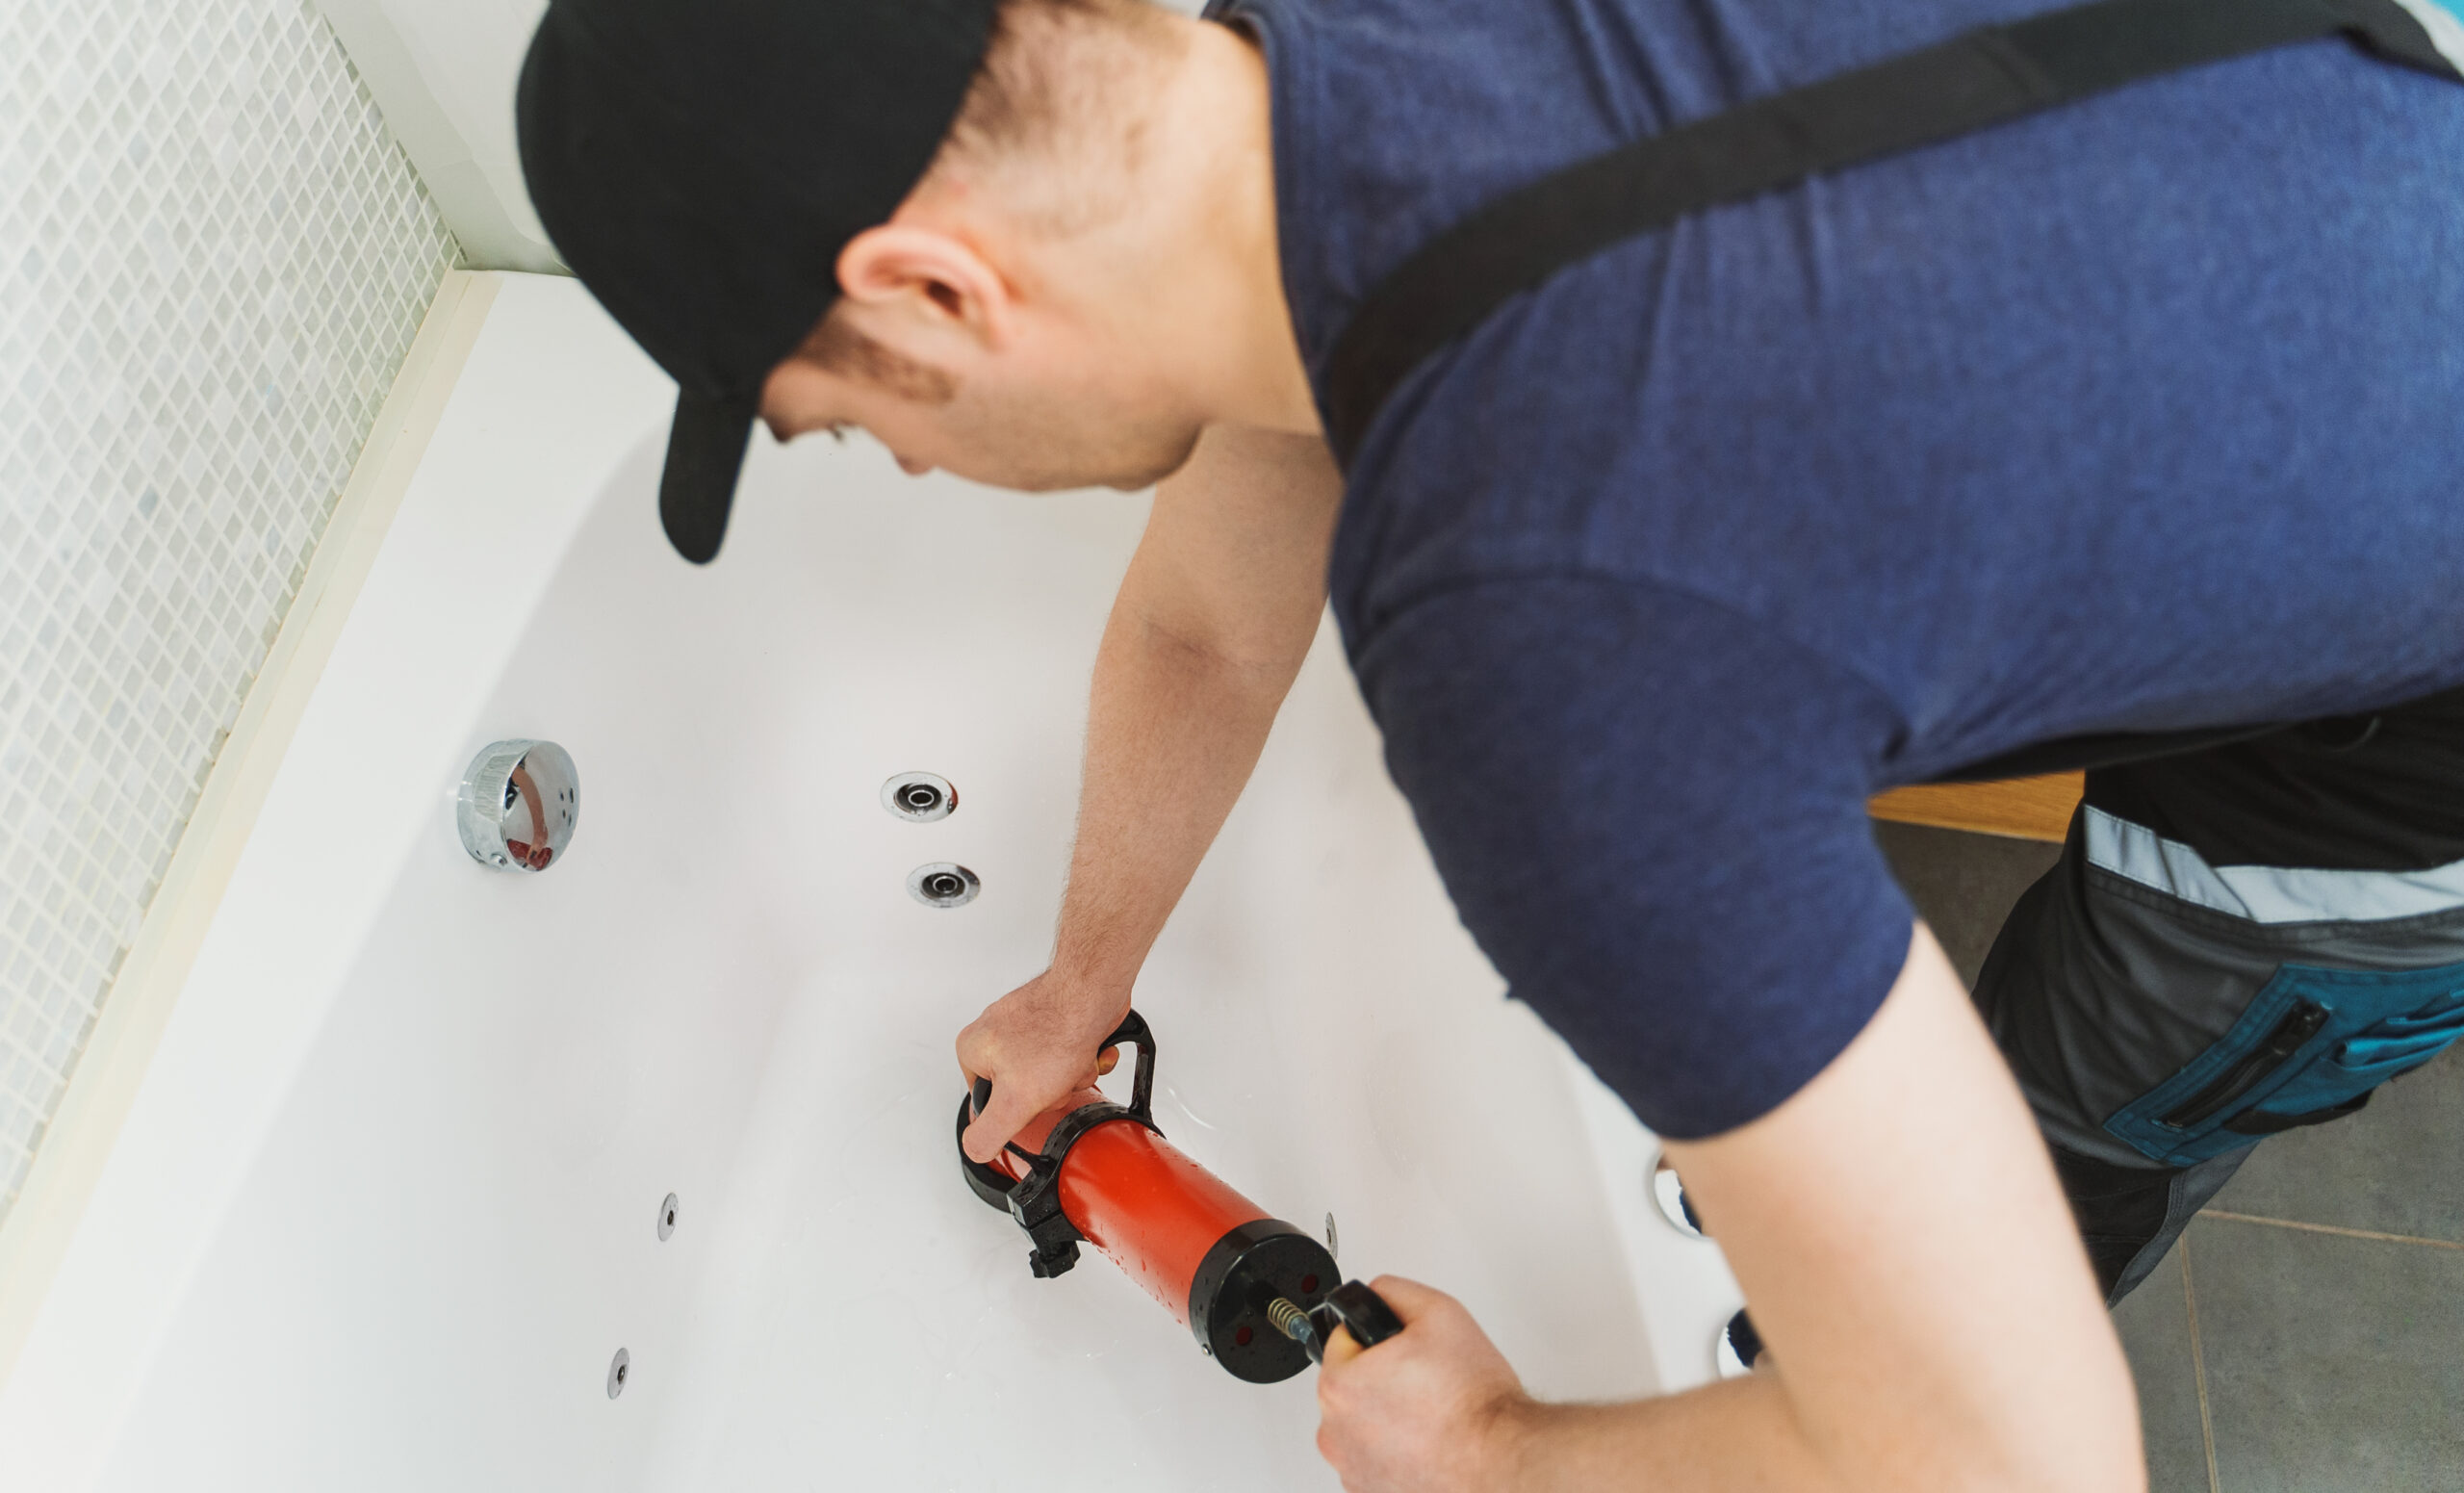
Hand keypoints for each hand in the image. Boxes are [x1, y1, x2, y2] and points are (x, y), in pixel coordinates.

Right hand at [955, 969, 1131, 1162]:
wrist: (1094, 995)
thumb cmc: (1056, 1032)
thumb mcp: (1014, 1101)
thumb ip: (989, 1131)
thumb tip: (975, 1148)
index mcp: (974, 1050)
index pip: (988, 1103)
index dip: (1016, 1111)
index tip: (1029, 1100)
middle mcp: (996, 1032)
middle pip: (1025, 1089)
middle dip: (1051, 1092)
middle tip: (1055, 1079)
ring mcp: (1028, 1023)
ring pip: (1053, 1073)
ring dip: (1072, 1074)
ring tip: (1074, 1060)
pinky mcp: (1056, 1018)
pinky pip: (1071, 1054)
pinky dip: (1085, 1056)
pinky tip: (1089, 1049)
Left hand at [1316, 1276, 1529, 1492]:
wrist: (1501, 1458)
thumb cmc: (1473, 1402)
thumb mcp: (1439, 1312)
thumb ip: (1393, 1291)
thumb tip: (1374, 1294)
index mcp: (1339, 1385)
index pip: (1344, 1339)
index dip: (1382, 1338)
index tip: (1408, 1352)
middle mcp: (1335, 1433)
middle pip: (1351, 1383)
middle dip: (1383, 1377)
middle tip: (1426, 1381)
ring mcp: (1352, 1469)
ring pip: (1362, 1423)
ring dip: (1387, 1416)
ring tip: (1430, 1414)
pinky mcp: (1370, 1492)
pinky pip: (1375, 1457)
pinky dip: (1394, 1449)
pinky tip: (1426, 1442)